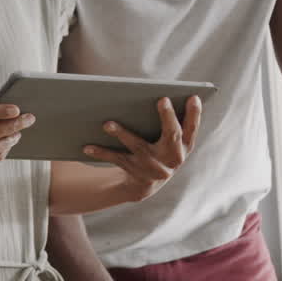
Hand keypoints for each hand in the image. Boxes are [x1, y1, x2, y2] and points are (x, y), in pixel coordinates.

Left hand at [82, 96, 201, 201]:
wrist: (145, 185)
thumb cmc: (158, 149)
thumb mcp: (170, 140)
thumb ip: (172, 121)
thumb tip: (160, 95)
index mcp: (185, 147)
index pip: (192, 128)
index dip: (195, 114)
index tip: (193, 96)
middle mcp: (173, 158)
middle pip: (172, 136)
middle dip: (168, 118)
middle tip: (162, 100)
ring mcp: (153, 167)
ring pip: (137, 146)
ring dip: (122, 134)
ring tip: (107, 123)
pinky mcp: (135, 171)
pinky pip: (116, 159)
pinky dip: (101, 152)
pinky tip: (86, 146)